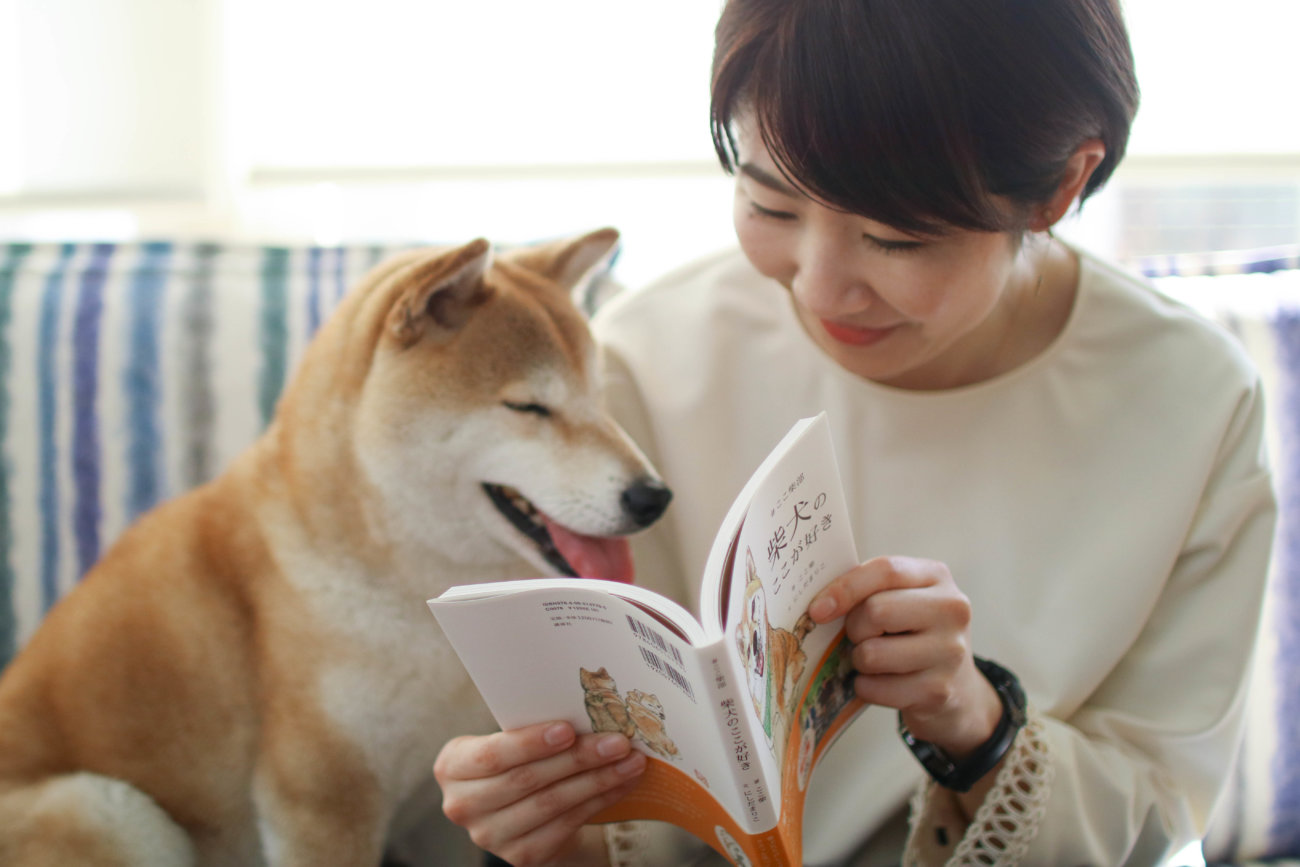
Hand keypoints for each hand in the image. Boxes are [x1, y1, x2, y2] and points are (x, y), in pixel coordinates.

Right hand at [434, 721, 645, 865]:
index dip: (529, 744)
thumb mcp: (510, 740)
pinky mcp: (521, 856)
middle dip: (578, 758)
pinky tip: (621, 783)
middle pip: (527, 780)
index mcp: (452, 766)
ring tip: (630, 761)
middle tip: (617, 742)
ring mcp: (490, 836)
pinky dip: (599, 800)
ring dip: (598, 780)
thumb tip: (591, 707)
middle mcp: (462, 805)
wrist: (521, 808)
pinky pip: (567, 824)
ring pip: (552, 803)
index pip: (491, 755)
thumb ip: (531, 725)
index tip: (567, 729)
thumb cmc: (517, 758)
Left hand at [807, 556, 1001, 758]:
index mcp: (937, 576)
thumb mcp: (902, 599)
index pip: (886, 570)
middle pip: (876, 611)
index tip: (818, 610)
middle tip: (860, 636)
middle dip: (855, 628)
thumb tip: (819, 606)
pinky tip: (882, 683)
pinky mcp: (939, 690)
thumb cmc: (914, 634)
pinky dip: (866, 687)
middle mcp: (952, 610)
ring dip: (859, 660)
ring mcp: (950, 652)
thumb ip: (870, 590)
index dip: (845, 588)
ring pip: (872, 653)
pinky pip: (876, 688)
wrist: (958, 688)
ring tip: (875, 660)